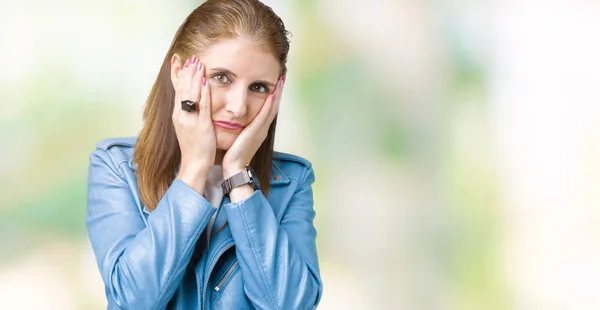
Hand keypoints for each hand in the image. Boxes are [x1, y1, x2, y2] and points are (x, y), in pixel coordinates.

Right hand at [172, 55, 214, 191]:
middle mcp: (181, 115)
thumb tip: (190, 101)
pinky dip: (203, 92)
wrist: (194, 164)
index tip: (179, 60)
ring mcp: (190, 119)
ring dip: (194, 77)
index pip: (177, 90)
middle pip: (182, 88)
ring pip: (191, 93)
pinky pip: (202, 105)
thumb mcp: (187, 126)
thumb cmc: (194, 147)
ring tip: (197, 62)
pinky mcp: (201, 124)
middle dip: (186, 71)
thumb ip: (188, 113)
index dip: (178, 74)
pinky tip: (205, 80)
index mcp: (178, 115)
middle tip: (191, 57)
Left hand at [222, 76, 284, 177]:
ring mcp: (261, 130)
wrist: (234, 168)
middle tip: (282, 78)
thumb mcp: (239, 139)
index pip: (268, 110)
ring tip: (280, 81)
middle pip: (273, 107)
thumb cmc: (233, 155)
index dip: (273, 97)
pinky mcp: (256, 132)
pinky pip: (264, 115)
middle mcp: (262, 129)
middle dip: (278, 92)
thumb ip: (241, 129)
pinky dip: (269, 104)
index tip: (275, 84)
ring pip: (271, 109)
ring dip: (277, 94)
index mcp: (259, 130)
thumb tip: (237, 121)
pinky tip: (272, 94)